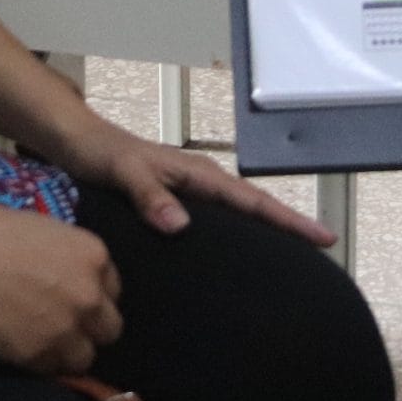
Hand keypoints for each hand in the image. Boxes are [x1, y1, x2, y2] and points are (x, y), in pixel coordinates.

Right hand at [0, 199, 123, 374]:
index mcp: (96, 257)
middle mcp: (90, 295)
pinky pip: (53, 369)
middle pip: (110, 329)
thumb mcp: (52, 234)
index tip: (73, 300)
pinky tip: (22, 346)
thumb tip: (73, 281)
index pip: (113, 292)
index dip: (93, 298)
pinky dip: (41, 363)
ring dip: (69, 352)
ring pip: (85, 357)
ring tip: (43, 342)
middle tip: (63, 326)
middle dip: (89, 328)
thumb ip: (73, 261)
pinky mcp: (38, 354)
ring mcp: (66, 327)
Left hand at [57, 119, 337, 246]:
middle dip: (291, 225)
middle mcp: (202, 183)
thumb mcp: (123, 172)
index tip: (322, 237)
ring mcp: (192, 193)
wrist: (78, 143)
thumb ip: (150, 195)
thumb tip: (182, 225)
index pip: (253, 200)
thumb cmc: (101, 154)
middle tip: (324, 248)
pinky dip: (240, 233)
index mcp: (198, 175)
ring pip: (241, 213)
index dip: (288, 220)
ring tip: (293, 257)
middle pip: (257, 206)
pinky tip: (239, 254)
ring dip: (268, 230)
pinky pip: (220, 220)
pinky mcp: (177, 203)